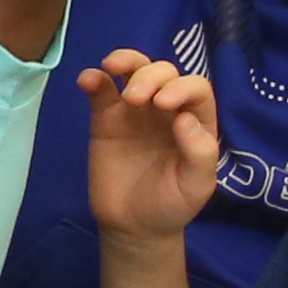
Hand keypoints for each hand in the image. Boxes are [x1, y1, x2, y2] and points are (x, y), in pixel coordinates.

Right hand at [81, 51, 222, 241]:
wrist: (133, 225)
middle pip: (164, 72)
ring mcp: (135, 110)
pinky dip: (94, 78)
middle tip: (135, 100)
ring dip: (126, 61)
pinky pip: (101, 89)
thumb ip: (200, 153)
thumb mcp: (196, 186)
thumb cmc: (171, 204)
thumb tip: (184, 119)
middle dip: (151, 77)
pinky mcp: (106, 117)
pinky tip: (88, 80)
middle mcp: (167, 109)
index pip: (195, 88)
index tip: (164, 105)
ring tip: (111, 68)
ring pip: (135, 69)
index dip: (182, 87)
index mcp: (195, 121)